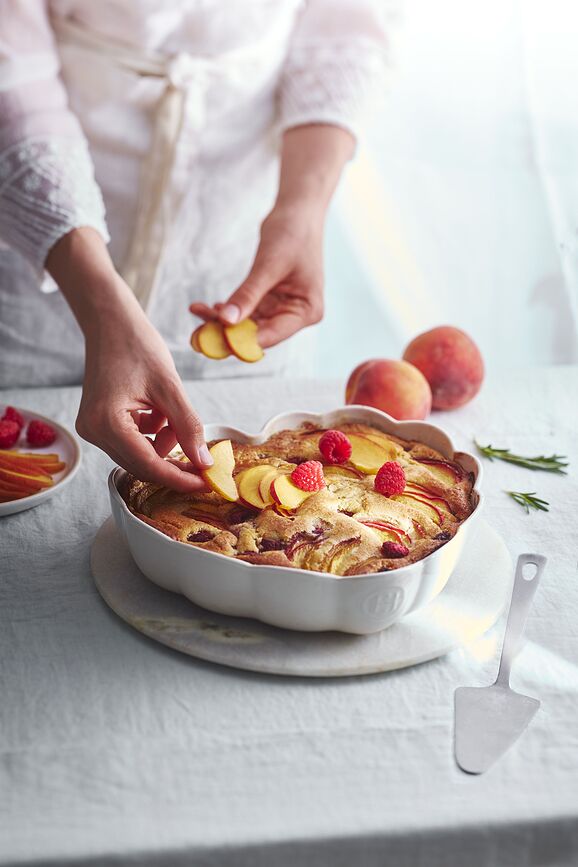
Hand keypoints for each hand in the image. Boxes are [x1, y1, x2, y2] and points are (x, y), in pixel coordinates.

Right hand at [77, 316, 211, 491]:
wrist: (111, 323)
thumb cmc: (137, 345)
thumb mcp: (170, 388)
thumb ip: (188, 427)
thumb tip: (203, 462)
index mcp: (107, 423)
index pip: (148, 465)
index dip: (179, 478)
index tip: (206, 484)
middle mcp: (94, 432)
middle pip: (142, 465)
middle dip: (174, 465)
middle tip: (205, 464)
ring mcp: (94, 429)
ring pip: (139, 454)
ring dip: (164, 443)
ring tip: (174, 416)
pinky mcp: (100, 423)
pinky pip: (133, 442)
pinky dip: (153, 434)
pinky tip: (159, 411)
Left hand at [189, 205, 324, 346]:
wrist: (298, 212)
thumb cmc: (292, 234)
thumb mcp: (268, 265)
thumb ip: (248, 294)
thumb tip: (225, 321)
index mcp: (307, 312)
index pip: (270, 336)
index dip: (240, 341)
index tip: (212, 340)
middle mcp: (296, 316)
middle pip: (257, 334)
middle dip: (227, 334)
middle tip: (196, 334)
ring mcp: (282, 309)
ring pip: (248, 324)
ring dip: (222, 322)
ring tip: (197, 312)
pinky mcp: (270, 301)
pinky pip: (246, 311)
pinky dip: (228, 310)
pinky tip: (207, 306)